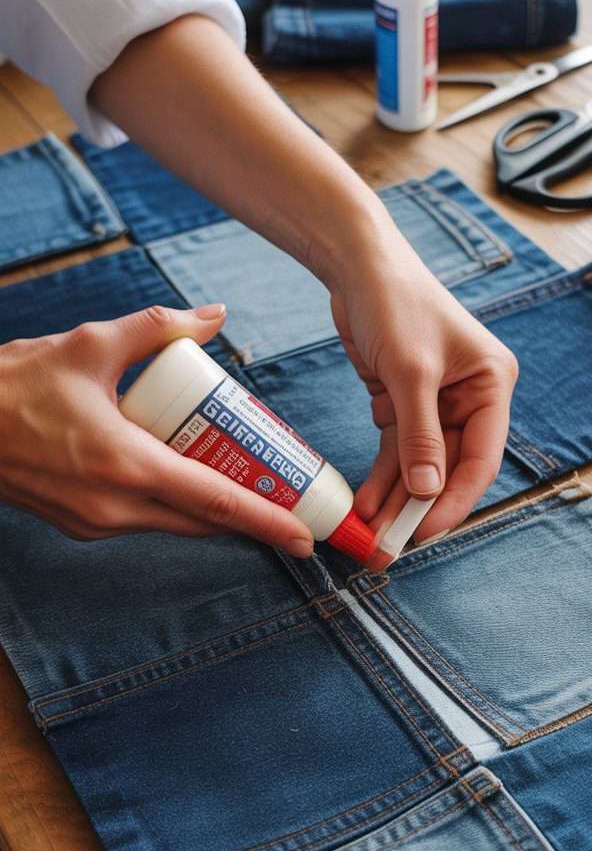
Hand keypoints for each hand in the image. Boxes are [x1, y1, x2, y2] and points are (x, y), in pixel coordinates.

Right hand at [0, 304, 313, 554]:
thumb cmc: (15, 385)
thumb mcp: (90, 344)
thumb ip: (158, 328)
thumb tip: (214, 315)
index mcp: (126, 465)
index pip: (215, 502)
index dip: (266, 521)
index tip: (304, 535)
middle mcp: (115, 507)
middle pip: (203, 522)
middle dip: (250, 518)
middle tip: (288, 504)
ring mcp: (96, 523)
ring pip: (174, 524)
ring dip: (211, 510)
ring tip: (246, 485)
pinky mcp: (81, 525)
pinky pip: (145, 521)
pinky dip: (174, 507)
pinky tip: (187, 479)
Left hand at [330, 229, 517, 546]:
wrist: (357, 264)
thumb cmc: (396, 301)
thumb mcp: (410, 371)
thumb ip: (421, 434)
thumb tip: (427, 490)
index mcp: (491, 384)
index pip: (481, 459)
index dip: (453, 500)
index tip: (424, 532)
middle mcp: (471, 398)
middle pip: (451, 469)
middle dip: (421, 508)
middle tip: (392, 546)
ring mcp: (437, 403)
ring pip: (421, 466)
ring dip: (397, 500)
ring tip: (372, 536)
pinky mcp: (405, 403)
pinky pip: (398, 451)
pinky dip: (383, 478)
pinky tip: (366, 506)